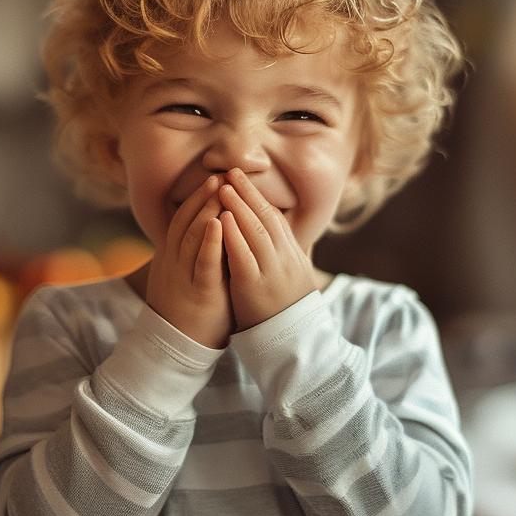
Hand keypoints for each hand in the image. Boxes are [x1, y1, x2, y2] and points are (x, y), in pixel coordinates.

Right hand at [146, 175, 233, 348]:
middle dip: (202, 196)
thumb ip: (196, 256)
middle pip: (185, 221)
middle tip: (219, 175)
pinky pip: (202, 262)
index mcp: (172, 258)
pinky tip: (218, 222)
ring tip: (219, 188)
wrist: (175, 350)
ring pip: (191, 236)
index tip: (212, 179)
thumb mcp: (188, 278)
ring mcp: (183, 276)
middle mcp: (174, 262)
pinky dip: (209, 241)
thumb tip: (211, 233)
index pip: (181, 220)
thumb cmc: (190, 313)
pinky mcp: (198, 292)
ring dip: (206, 209)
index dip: (196, 198)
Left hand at [218, 168, 318, 331]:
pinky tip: (222, 219)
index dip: (259, 197)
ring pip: (255, 232)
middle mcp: (285, 259)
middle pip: (266, 218)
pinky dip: (233, 235)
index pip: (276, 219)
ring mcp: (271, 272)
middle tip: (231, 172)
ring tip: (222, 187)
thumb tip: (284, 239)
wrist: (294, 343)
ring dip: (238, 207)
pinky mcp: (255, 287)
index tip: (243, 179)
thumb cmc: (288, 311)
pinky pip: (244, 256)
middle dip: (248, 193)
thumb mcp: (293, 279)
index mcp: (292, 256)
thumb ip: (287, 257)